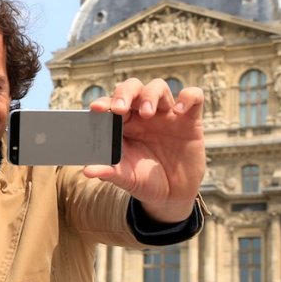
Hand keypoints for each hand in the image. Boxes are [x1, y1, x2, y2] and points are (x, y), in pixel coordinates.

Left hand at [83, 78, 205, 222]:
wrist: (172, 195)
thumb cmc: (144, 180)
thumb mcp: (126, 178)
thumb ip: (108, 171)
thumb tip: (87, 171)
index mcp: (124, 124)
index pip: (111, 104)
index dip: (104, 102)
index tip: (96, 109)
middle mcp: (143, 115)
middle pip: (133, 88)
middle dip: (124, 93)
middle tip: (120, 108)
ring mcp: (167, 115)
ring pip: (158, 87)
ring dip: (150, 95)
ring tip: (147, 113)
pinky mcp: (190, 120)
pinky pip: (193, 97)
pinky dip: (187, 98)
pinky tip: (179, 111)